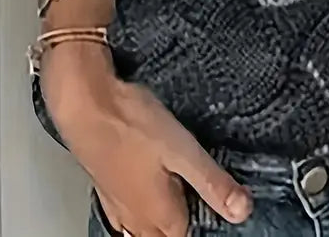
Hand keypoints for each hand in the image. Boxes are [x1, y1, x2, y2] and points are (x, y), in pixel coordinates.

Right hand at [41, 42, 251, 236]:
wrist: (85, 105)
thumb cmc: (133, 125)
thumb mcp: (183, 151)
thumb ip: (212, 183)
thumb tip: (243, 211)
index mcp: (160, 216)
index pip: (189, 235)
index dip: (206, 220)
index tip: (215, 198)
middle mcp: (136, 220)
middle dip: (183, 224)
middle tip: (197, 196)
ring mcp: (117, 206)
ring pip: (143, 229)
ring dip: (160, 220)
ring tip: (176, 195)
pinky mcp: (105, 190)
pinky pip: (126, 215)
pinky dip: (139, 211)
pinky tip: (144, 193)